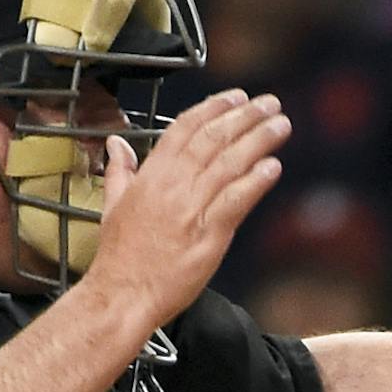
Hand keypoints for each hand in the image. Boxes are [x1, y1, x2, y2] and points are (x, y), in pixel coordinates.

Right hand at [86, 89, 287, 330]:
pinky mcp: (208, 235)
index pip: (184, 130)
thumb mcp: (111, 205)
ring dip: (258, 141)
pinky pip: (235, 202)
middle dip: (244, 117)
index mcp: (151, 176)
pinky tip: (273, 167)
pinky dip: (254, 183)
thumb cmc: (121, 256)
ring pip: (228, 165)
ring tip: (281, 124)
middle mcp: (172, 186)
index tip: (236, 97)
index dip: (213, 109)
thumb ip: (120, 171)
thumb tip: (118, 144)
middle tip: (270, 103)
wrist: (123, 293)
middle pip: (212, 140)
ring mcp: (191, 209)